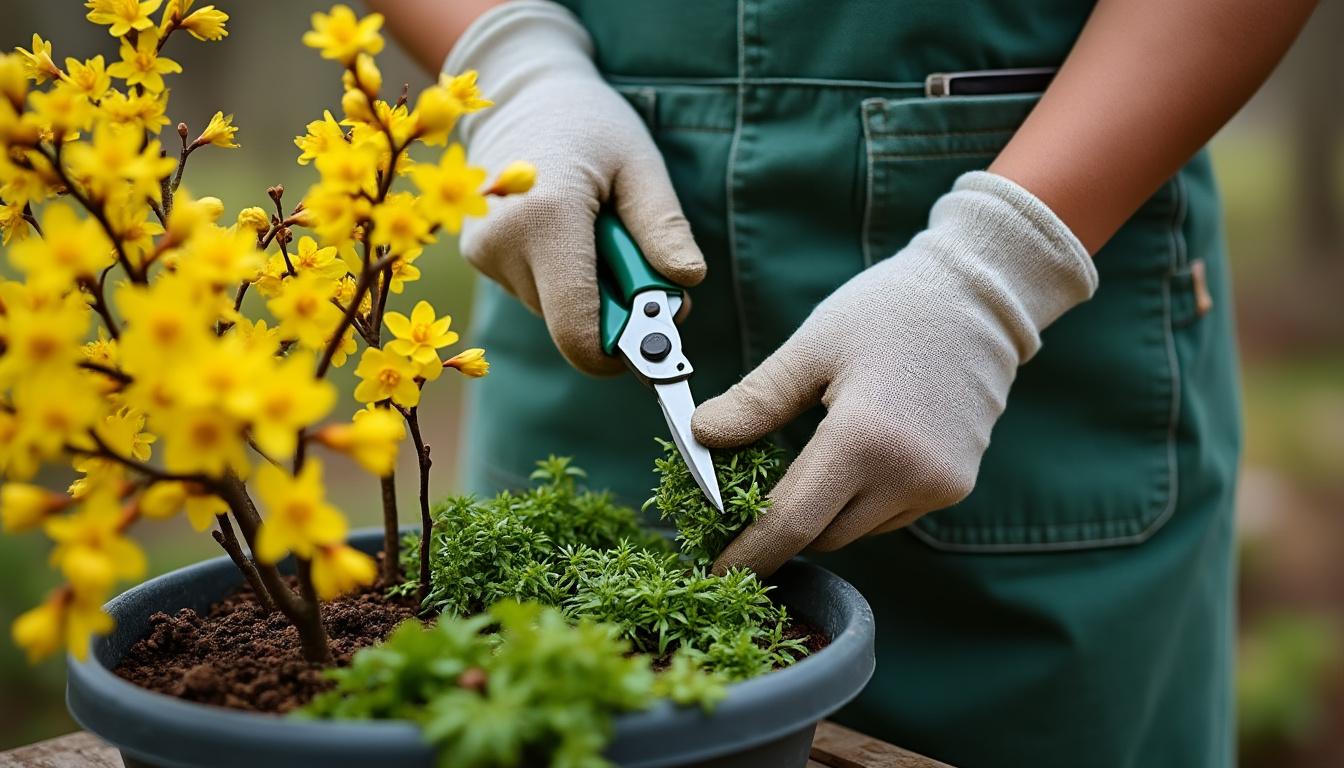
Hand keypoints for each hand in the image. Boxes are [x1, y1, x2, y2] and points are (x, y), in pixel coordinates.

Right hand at [446, 0, 705, 374]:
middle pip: (571, 326)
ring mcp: (484, 253)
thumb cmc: (591, 124)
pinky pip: (536, 292)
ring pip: (554, 311)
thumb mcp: (640, 165)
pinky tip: (566, 232)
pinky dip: (562, 277)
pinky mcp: (479, 256)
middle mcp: (503, 244)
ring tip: (597, 233)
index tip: (652, 345)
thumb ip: (662, 227)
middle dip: (614, 313)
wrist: (521, 93)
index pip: (577, 332)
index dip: (617, 355)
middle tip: (638, 263)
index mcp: (547, 220)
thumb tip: (687, 284)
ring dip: (588, 291)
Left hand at [691, 172, 1098, 575]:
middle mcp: (908, 475)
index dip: (751, 554)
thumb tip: (702, 435)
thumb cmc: (887, 311)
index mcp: (864, 439)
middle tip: (744, 501)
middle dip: (781, 527)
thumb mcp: (810, 348)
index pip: (793, 523)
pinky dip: (860, 501)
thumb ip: (756, 401)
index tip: (717, 573)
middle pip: (822, 535)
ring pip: (856, 530)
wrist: (976, 300)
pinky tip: (855, 456)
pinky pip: (889, 515)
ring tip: (807, 461)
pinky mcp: (954, 485)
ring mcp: (938, 485)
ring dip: (824, 513)